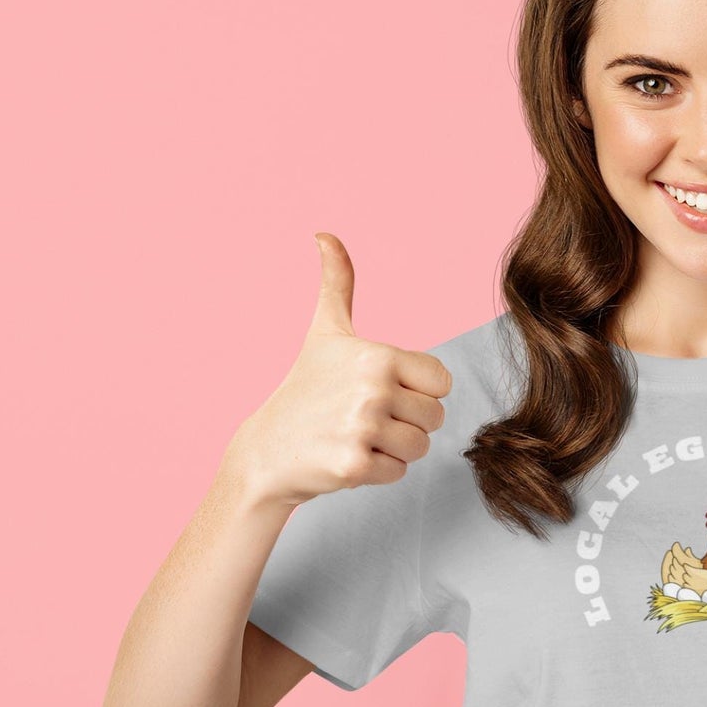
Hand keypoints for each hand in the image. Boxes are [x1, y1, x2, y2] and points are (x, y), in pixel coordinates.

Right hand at [225, 233, 452, 506]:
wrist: (265, 451)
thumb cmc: (304, 389)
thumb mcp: (325, 332)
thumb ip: (336, 283)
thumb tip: (324, 234)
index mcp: (378, 355)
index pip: (441, 382)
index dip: (417, 391)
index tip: (382, 390)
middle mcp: (372, 388)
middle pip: (434, 417)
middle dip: (406, 423)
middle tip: (364, 418)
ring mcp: (362, 428)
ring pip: (419, 447)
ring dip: (393, 449)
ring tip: (356, 437)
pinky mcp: (353, 465)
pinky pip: (398, 472)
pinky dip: (377, 472)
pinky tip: (346, 458)